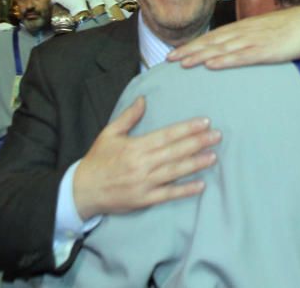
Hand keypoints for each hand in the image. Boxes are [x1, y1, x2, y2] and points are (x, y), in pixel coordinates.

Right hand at [73, 97, 219, 219]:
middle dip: (197, 143)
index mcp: (135, 147)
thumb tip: (144, 99)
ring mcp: (144, 183)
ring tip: (213, 156)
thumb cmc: (97, 160)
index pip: (166, 135)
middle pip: (175, 152)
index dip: (187, 128)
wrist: (82, 190)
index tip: (204, 122)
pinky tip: (200, 184)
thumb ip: (129, 117)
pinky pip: (168, 194)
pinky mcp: (144, 199)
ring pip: (174, 172)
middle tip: (217, 136)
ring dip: (195, 164)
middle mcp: (142, 164)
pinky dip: (184, 190)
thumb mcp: (110, 134)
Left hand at [169, 4, 299, 68]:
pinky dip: (225, 60)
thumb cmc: (289, 28)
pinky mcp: (265, 50)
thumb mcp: (262, 32)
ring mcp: (253, 41)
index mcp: (242, 28)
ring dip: (200, 56)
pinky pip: (241, 56)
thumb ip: (246, 39)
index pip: (211, 37)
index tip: (174, 54)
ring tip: (182, 63)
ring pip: (221, 49)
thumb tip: (231, 50)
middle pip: (211, 42)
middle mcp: (243, 33)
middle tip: (168, 60)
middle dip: (189, 51)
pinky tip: (212, 65)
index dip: (192, 45)